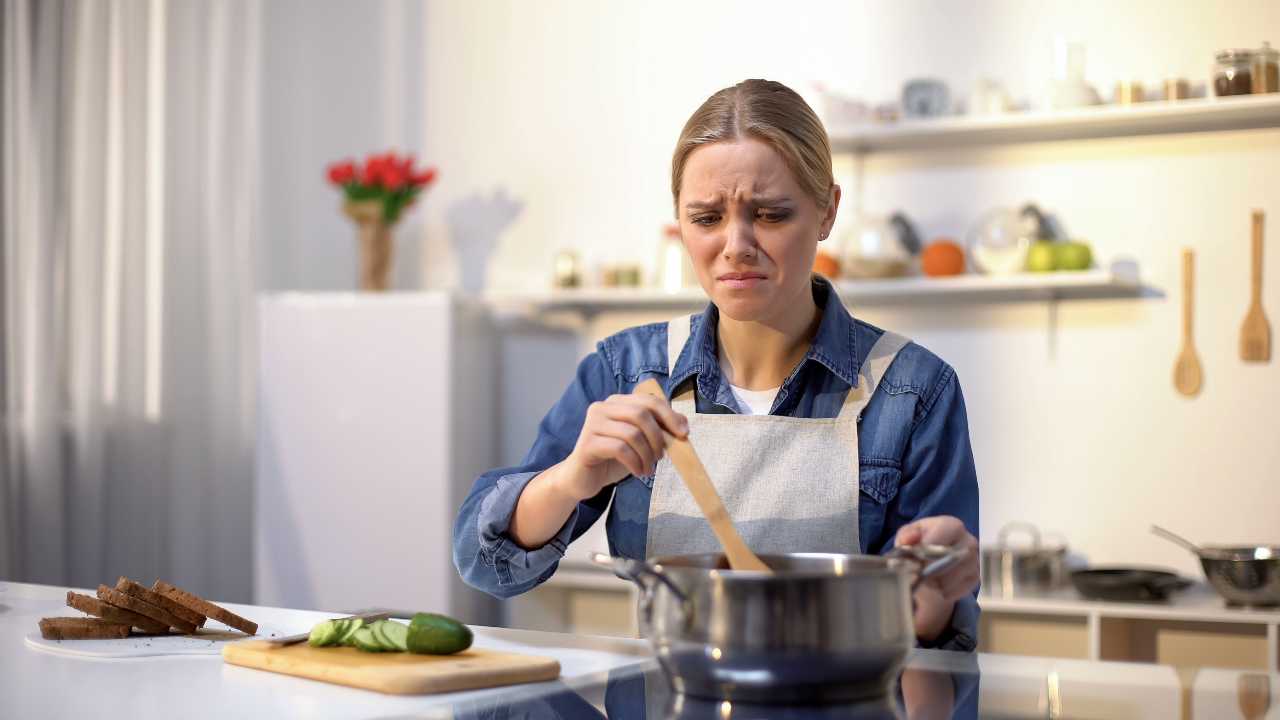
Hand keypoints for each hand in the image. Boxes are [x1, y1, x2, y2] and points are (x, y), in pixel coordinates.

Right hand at [559, 394, 688, 501]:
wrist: (583, 478)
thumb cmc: (614, 458)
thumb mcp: (639, 442)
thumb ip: (657, 430)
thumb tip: (683, 425)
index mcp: (616, 402)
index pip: (648, 400)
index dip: (669, 415)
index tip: (683, 434)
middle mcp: (602, 408)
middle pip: (641, 414)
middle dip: (657, 437)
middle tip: (661, 457)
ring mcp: (592, 424)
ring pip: (632, 433)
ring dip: (647, 455)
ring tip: (648, 469)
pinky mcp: (587, 444)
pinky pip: (619, 449)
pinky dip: (635, 462)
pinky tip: (638, 472)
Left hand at [895, 515, 978, 641]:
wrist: (931, 561)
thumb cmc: (919, 543)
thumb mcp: (908, 535)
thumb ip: (906, 535)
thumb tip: (909, 539)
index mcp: (952, 525)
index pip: (947, 532)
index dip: (930, 546)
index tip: (918, 558)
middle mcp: (968, 541)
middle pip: (952, 557)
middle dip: (931, 568)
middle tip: (918, 573)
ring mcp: (974, 560)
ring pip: (955, 576)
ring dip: (936, 582)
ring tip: (925, 579)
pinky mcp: (975, 578)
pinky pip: (961, 589)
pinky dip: (945, 591)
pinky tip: (936, 586)